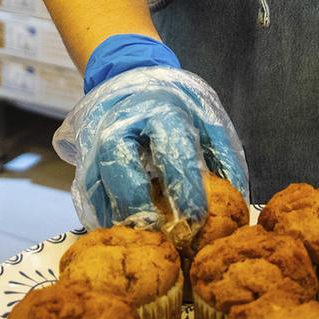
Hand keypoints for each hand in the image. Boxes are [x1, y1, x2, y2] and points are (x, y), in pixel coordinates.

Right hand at [55, 39, 248, 228]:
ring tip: (143, 242)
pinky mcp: (81, 158)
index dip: (184, 190)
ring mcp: (94, 141)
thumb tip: (238, 199)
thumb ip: (223, 154)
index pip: (171, 153)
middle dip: (141, 211)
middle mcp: (120, 124)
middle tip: (163, 239)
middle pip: (122, 172)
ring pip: (97, 188)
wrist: (128, 77)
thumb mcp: (206, 115)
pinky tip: (123, 232)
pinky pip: (86, 195)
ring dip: (119, 220)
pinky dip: (104, 217)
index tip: (196, 220)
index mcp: (159, 110)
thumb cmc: (174, 102)